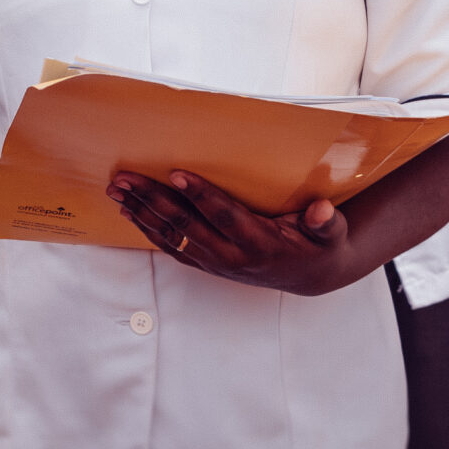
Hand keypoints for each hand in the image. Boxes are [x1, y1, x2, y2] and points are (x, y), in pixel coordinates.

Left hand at [110, 170, 358, 296]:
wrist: (310, 275)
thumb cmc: (319, 245)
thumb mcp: (331, 235)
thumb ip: (326, 223)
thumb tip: (321, 211)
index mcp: (260, 244)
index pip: (224, 216)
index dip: (200, 195)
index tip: (176, 173)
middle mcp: (232, 256)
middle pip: (186, 225)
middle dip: (153, 199)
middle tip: (126, 178)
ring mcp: (216, 262)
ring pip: (171, 237)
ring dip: (141, 213)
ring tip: (117, 190)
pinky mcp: (207, 263)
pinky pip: (171, 247)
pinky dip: (147, 229)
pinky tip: (130, 212)